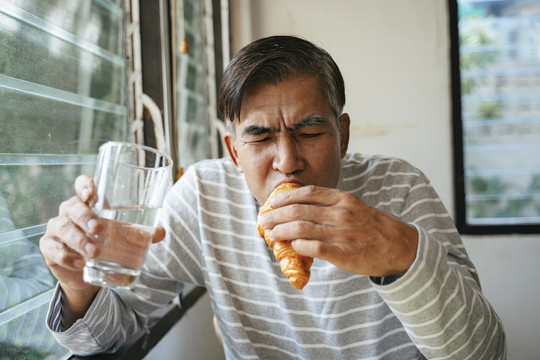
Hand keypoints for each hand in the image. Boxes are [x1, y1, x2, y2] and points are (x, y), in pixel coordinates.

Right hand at [39, 175, 165, 321]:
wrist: (86, 270)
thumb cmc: (107, 242)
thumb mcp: (124, 236)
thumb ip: (141, 233)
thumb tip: (161, 232)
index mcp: (88, 202)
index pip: (82, 185)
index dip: (84, 185)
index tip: (90, 193)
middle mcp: (70, 211)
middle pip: (72, 207)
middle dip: (85, 217)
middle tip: (98, 228)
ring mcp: (57, 228)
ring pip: (63, 228)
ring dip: (78, 240)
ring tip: (94, 252)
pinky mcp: (49, 247)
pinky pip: (54, 249)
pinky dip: (67, 256)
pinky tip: (80, 263)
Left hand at [258, 185, 417, 277]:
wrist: (400, 247)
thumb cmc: (373, 227)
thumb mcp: (355, 206)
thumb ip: (331, 205)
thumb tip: (302, 208)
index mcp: (342, 199)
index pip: (307, 193)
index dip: (285, 197)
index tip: (272, 202)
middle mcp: (340, 213)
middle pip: (297, 210)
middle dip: (275, 215)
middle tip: (264, 220)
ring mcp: (341, 233)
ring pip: (300, 229)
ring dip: (280, 231)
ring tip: (271, 234)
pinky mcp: (342, 253)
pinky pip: (312, 248)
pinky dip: (297, 246)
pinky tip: (291, 247)